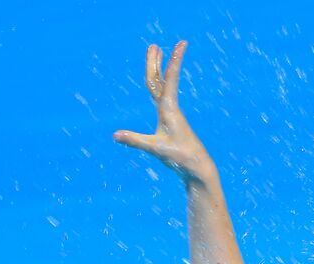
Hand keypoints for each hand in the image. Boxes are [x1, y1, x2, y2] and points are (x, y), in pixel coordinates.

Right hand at [113, 42, 213, 182]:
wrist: (198, 168)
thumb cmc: (180, 158)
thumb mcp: (156, 149)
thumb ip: (135, 140)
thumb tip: (115, 135)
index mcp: (169, 109)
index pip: (168, 80)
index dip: (173, 62)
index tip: (181, 45)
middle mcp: (171, 108)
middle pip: (160, 80)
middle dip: (157, 62)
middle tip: (153, 45)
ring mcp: (171, 113)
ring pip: (162, 86)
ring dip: (157, 69)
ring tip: (156, 53)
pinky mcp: (170, 120)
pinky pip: (162, 96)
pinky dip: (159, 84)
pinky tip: (158, 82)